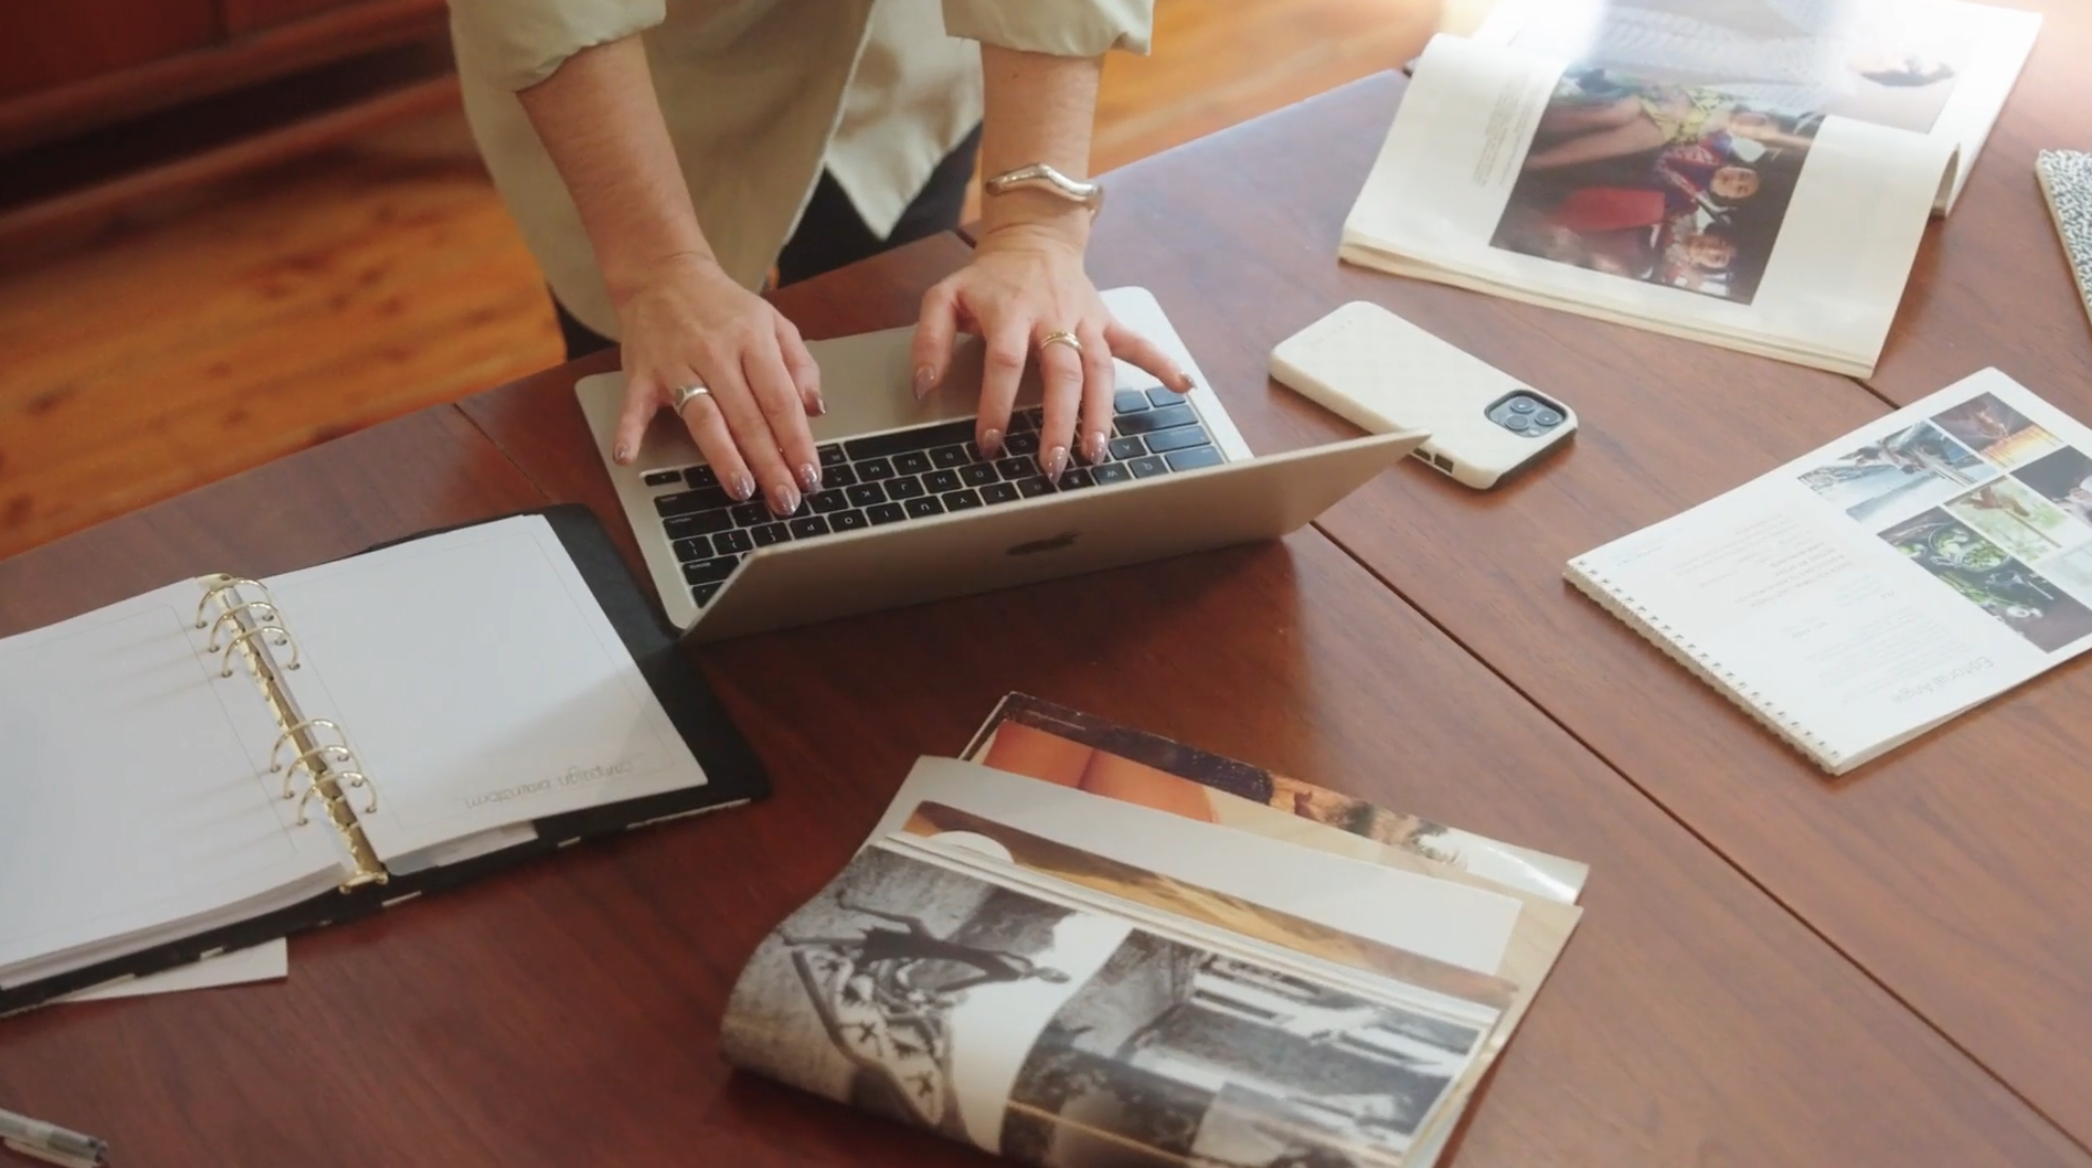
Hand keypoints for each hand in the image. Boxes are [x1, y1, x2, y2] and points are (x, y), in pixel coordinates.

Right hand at [610, 252, 824, 515]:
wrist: (664, 273)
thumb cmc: (724, 306)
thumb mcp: (773, 322)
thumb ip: (800, 364)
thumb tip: (816, 408)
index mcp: (752, 340)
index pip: (780, 399)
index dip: (796, 441)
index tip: (809, 475)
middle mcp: (716, 352)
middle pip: (747, 416)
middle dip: (769, 463)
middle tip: (784, 500)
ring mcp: (676, 362)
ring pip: (703, 416)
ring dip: (723, 456)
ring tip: (742, 488)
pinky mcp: (641, 372)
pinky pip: (634, 404)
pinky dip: (629, 430)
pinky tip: (629, 457)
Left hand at [912, 224, 1192, 480]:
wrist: (1033, 238)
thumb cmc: (987, 278)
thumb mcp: (944, 297)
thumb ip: (930, 341)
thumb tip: (923, 386)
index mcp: (1011, 312)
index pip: (1005, 362)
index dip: (997, 404)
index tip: (990, 443)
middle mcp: (1053, 317)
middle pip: (1061, 373)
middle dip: (1060, 421)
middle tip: (1055, 462)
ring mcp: (1085, 321)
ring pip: (1099, 369)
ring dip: (1101, 412)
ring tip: (1096, 452)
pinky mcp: (1106, 322)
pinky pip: (1137, 344)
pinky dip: (1163, 364)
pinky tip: (1183, 388)